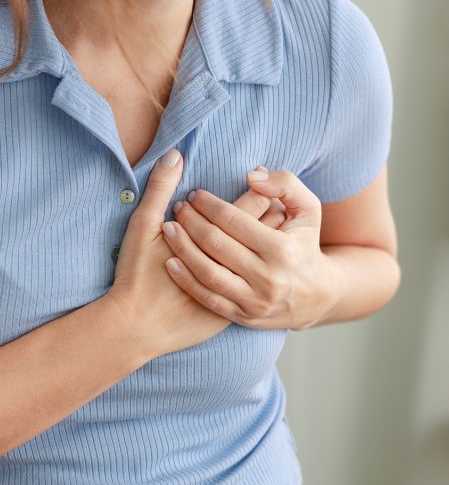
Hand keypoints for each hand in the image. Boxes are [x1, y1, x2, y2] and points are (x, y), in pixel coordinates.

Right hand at [105, 156, 290, 361]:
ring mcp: (240, 295)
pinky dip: (265, 263)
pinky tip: (266, 251)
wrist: (133, 328)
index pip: (245, 210)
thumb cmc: (136, 274)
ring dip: (274, 234)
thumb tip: (175, 155)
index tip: (256, 174)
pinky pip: (261, 280)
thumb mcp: (143, 227)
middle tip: (274, 191)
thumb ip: (160, 189)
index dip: (254, 189)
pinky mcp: (237, 313)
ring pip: (267, 257)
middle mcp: (235, 270)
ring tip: (278, 214)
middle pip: (262, 231)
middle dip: (271, 208)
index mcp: (214, 243)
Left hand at [161, 168, 338, 330]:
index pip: (233, 221)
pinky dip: (186, 280)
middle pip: (216, 244)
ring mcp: (254, 301)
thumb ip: (285, 184)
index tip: (194, 194)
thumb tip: (252, 176)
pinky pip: (207, 298)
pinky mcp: (244, 317)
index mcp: (281, 249)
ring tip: (168, 229)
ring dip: (182, 248)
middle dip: (191, 222)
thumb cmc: (305, 244)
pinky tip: (171, 262)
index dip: (208, 204)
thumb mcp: (309, 209)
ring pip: (207, 272)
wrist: (316, 297)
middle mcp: (268, 277)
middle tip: (178, 208)